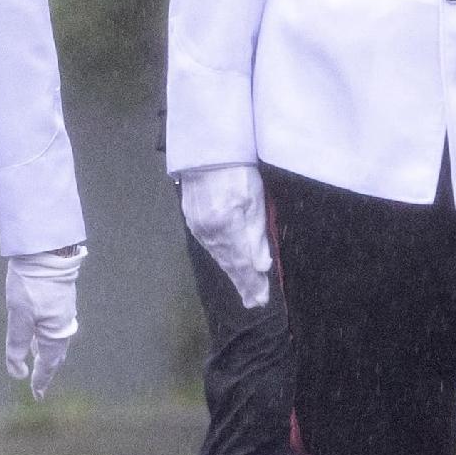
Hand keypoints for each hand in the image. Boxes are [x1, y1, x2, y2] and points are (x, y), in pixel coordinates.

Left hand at [3, 244, 83, 397]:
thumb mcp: (18, 318)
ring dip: (45, 354)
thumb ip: (16, 346)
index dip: (41, 380)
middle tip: (38, 385)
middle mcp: (63, 327)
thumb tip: (17, 373)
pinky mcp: (59, 302)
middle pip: (54, 355)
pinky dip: (45, 338)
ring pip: (54, 341)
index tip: (37, 395)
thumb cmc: (31, 285)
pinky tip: (37, 335)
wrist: (47, 253)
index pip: (48, 365)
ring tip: (35, 363)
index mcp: (56, 335)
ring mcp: (63, 314)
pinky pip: (53, 328)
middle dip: (46, 370)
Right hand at [177, 163, 269, 308]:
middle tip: (255, 302)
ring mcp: (198, 227)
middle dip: (243, 284)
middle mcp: (209, 233)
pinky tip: (227, 263)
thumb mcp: (254, 200)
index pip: (242, 264)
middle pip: (229, 264)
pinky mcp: (193, 220)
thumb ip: (256, 234)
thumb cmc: (237, 172)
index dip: (252, 283)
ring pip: (219, 256)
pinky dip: (221, 258)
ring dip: (233, 273)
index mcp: (226, 229)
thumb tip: (261, 266)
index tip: (262, 300)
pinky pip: (210, 246)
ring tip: (244, 288)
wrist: (205, 152)